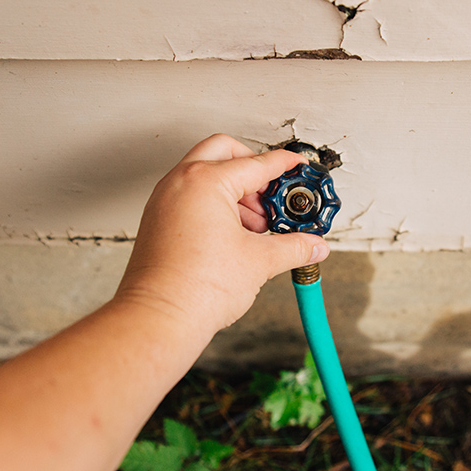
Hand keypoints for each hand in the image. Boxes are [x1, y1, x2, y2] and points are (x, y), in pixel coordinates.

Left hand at [115, 134, 330, 340]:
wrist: (159, 319)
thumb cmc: (196, 288)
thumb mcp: (260, 261)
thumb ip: (294, 247)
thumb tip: (313, 246)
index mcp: (206, 181)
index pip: (257, 163)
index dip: (284, 165)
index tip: (297, 167)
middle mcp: (180, 182)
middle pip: (224, 152)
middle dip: (253, 168)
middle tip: (274, 194)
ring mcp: (165, 200)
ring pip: (204, 173)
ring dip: (234, 189)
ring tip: (257, 224)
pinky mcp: (158, 220)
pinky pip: (190, 196)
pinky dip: (214, 204)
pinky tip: (234, 235)